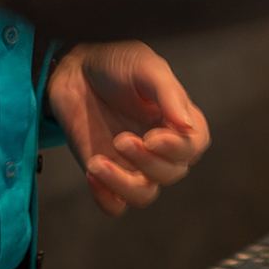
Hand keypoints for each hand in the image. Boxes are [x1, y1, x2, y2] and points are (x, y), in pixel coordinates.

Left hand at [45, 42, 210, 215]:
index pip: (194, 146)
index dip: (178, 148)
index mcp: (177, 119)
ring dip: (123, 184)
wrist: (74, 71)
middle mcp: (160, 146)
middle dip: (147, 162)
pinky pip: (114, 205)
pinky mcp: (106, 175)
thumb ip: (168, 94)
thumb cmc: (115, 63)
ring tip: (98, 163)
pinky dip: (105, 197)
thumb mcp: (145, 66)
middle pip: (171, 173)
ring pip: (144, 195)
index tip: (153, 136)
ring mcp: (132, 163)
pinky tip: (91, 171)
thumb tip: (187, 127)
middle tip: (121, 139)